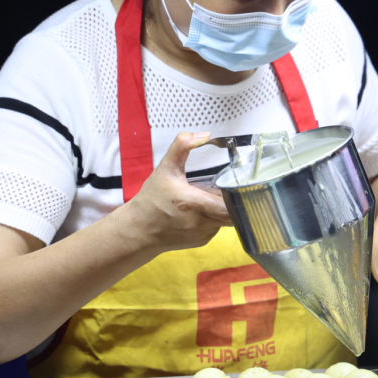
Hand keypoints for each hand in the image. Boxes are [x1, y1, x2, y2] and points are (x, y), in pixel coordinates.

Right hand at [123, 132, 232, 252]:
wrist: (138, 230)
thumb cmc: (152, 199)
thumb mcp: (165, 168)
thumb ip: (182, 146)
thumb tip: (204, 135)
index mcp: (193, 203)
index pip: (229, 207)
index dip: (238, 197)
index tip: (237, 185)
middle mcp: (200, 222)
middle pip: (233, 214)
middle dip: (233, 201)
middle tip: (227, 188)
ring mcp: (202, 235)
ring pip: (226, 220)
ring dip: (223, 209)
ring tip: (210, 198)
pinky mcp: (202, 241)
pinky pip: (217, 227)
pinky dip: (215, 218)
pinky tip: (202, 210)